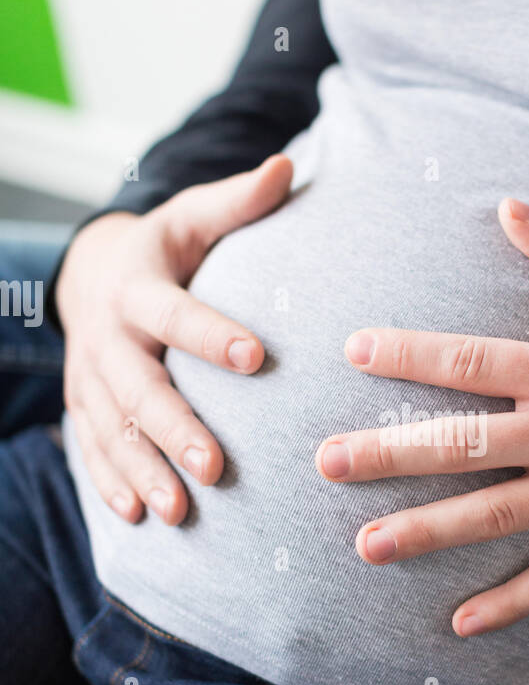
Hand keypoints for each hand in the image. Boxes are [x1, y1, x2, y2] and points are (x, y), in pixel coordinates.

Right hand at [57, 155, 292, 522]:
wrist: (92, 273)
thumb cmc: (164, 248)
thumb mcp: (194, 217)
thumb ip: (240, 201)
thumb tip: (288, 168)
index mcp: (137, 287)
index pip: (174, 313)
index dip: (210, 334)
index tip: (256, 357)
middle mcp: (108, 336)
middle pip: (139, 387)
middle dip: (174, 429)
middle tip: (216, 467)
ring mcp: (90, 377)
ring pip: (113, 430)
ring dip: (143, 471)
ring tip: (179, 512)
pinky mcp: (84, 406)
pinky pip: (92, 449)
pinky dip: (111, 483)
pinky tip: (138, 516)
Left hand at [316, 200, 528, 634]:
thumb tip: (506, 206)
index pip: (473, 361)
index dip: (410, 355)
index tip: (354, 351)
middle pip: (465, 447)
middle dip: (390, 455)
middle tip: (325, 464)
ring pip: (497, 517)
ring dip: (428, 533)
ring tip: (367, 547)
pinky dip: (511, 602)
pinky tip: (462, 622)